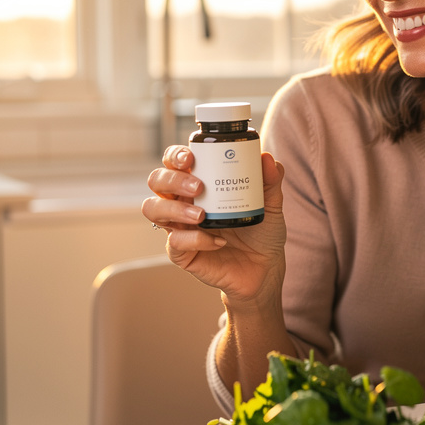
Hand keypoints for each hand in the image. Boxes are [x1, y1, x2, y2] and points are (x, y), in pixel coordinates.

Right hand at [142, 146, 286, 304]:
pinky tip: (218, 241)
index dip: (174, 155)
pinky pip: (174, 243)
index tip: (190, 157)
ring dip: (174, 208)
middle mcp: (184, 202)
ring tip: (201, 215)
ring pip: (153, 209)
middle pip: (157, 181)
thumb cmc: (262, 232)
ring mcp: (180, 227)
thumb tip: (266, 158)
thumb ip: (271, 181)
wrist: (266, 268)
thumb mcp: (271, 204)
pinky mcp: (183, 253)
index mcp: (200, 184)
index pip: (174, 162)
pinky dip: (195, 239)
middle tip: (199, 186)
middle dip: (172, 179)